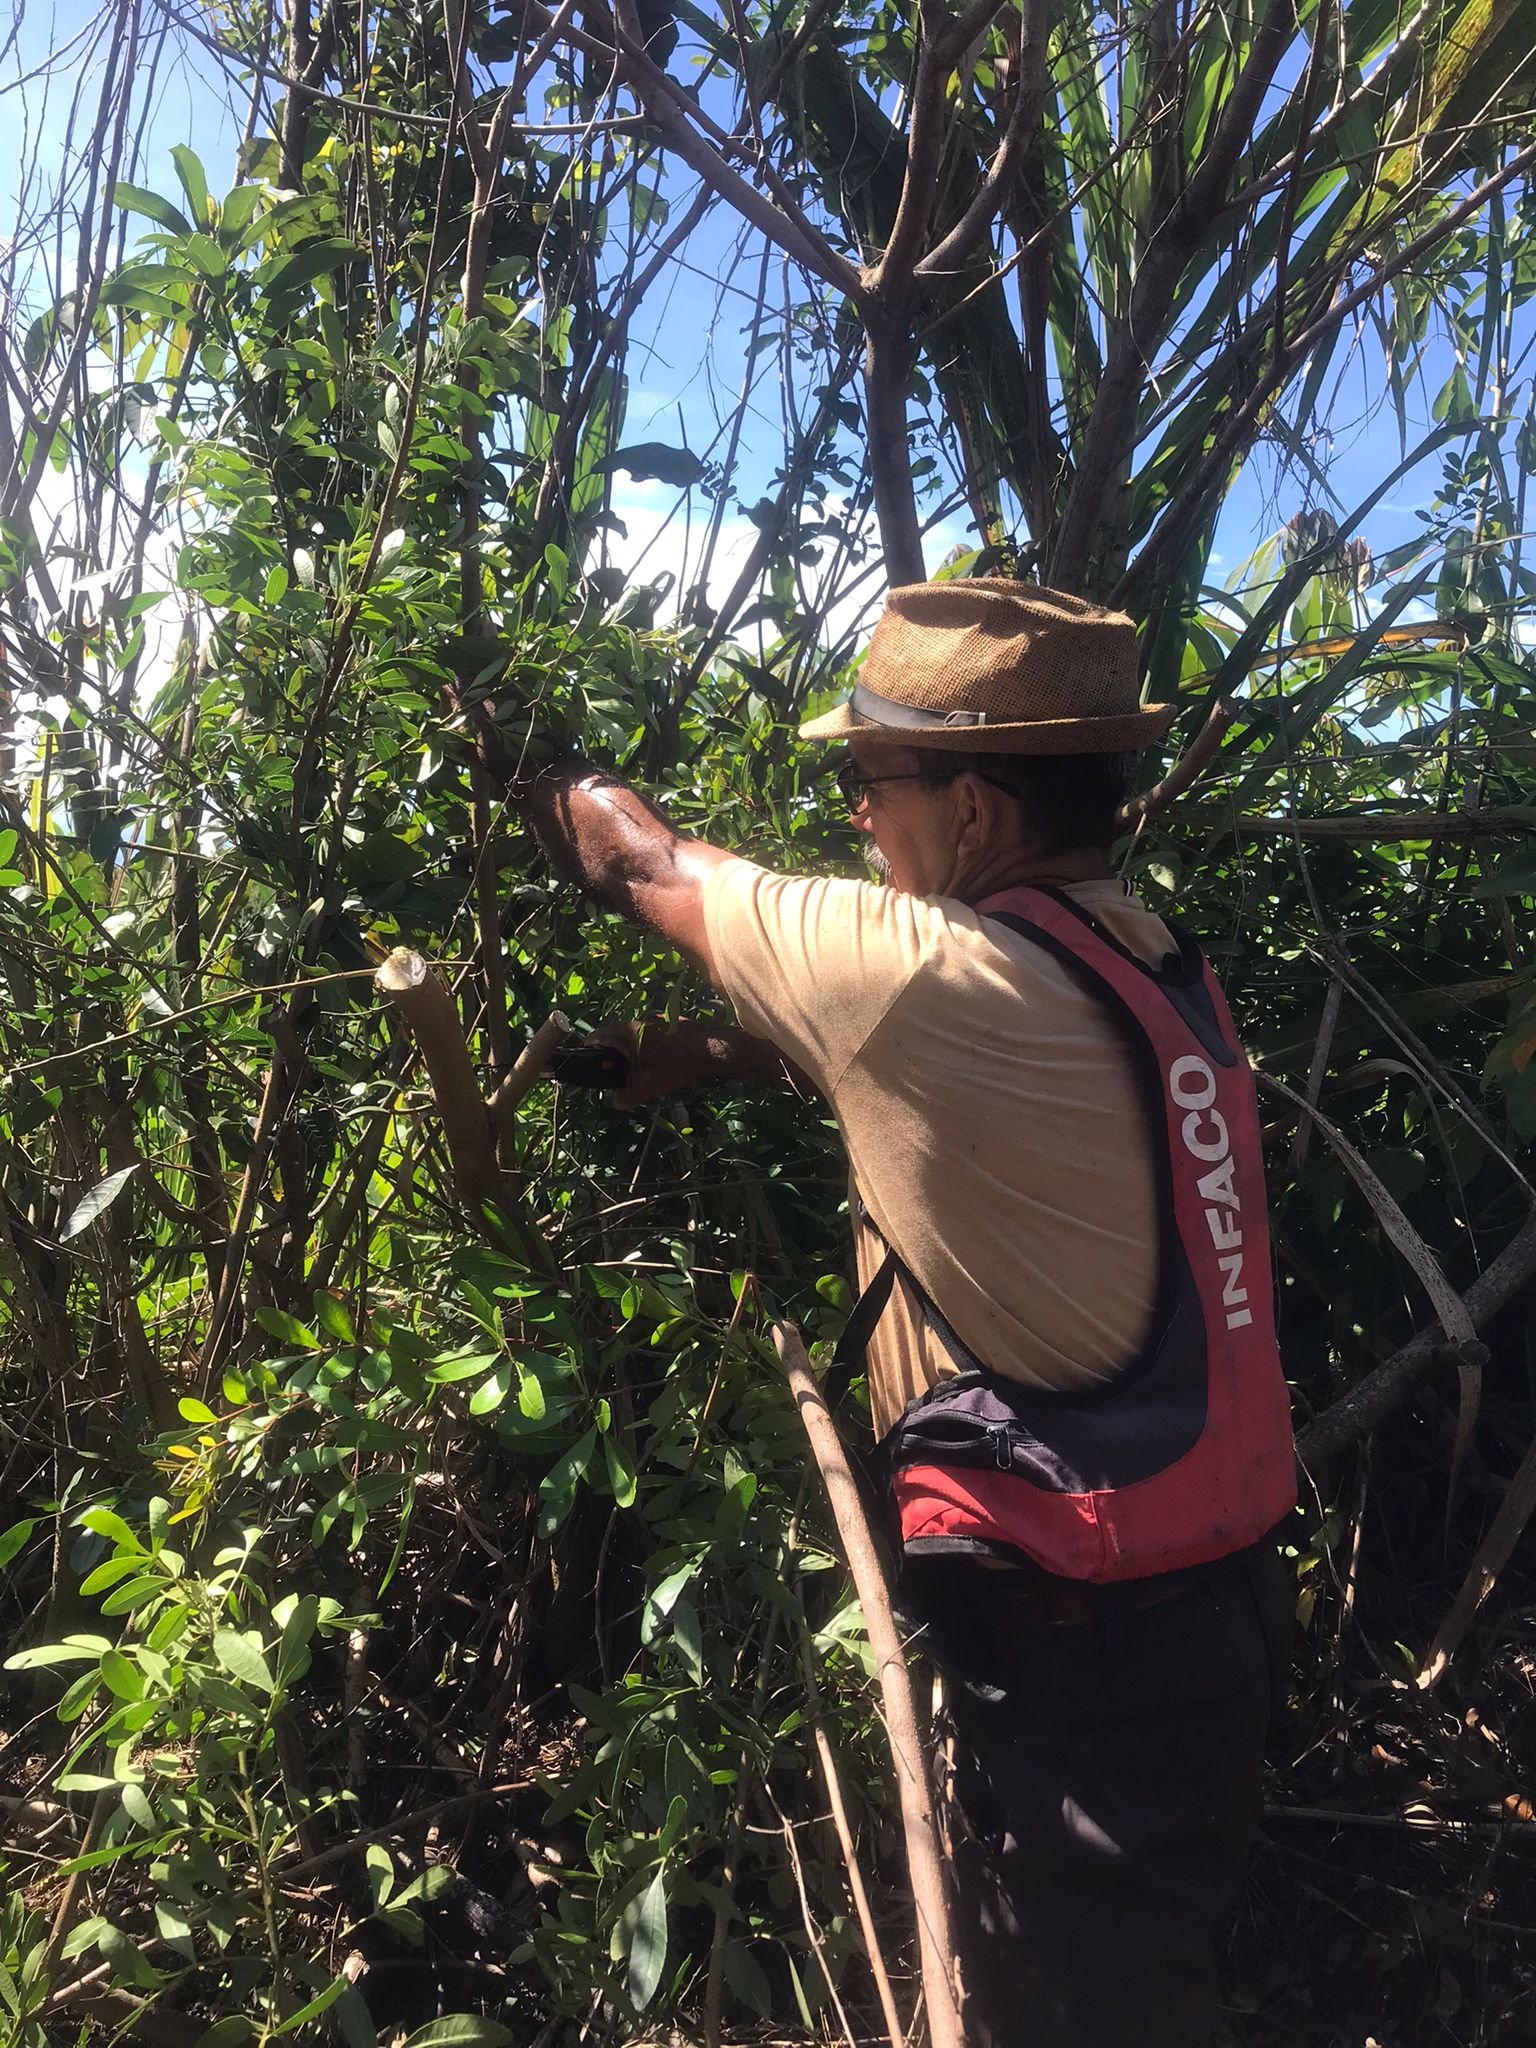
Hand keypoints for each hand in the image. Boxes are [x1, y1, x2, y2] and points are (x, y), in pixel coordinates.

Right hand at [584, 1021, 796, 1109]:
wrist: (711, 1049)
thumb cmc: (673, 1065)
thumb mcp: (647, 1086)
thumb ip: (627, 1095)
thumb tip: (616, 1102)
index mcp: (625, 1032)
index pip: (596, 1036)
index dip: (590, 1051)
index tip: (593, 1066)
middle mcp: (637, 1020)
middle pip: (616, 1037)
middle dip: (615, 1055)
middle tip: (620, 1074)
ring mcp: (655, 1018)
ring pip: (636, 1035)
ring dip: (635, 1051)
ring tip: (643, 1070)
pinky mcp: (671, 1021)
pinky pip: (652, 1033)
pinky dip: (651, 1046)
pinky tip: (663, 1061)